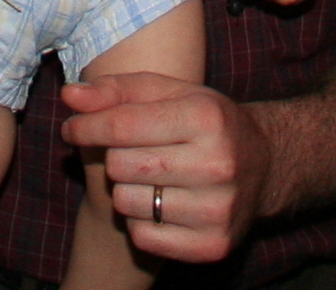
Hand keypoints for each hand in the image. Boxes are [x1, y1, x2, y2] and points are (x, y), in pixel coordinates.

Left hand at [61, 70, 274, 261]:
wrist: (266, 166)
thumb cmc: (208, 123)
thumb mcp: (172, 93)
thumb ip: (118, 90)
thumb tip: (70, 98)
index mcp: (207, 117)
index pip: (122, 125)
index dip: (86, 127)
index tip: (71, 128)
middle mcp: (217, 164)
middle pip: (120, 166)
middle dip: (114, 157)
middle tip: (132, 153)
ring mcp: (217, 209)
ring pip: (127, 203)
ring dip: (127, 190)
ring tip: (151, 178)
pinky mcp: (213, 245)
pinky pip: (143, 237)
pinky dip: (141, 221)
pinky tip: (161, 204)